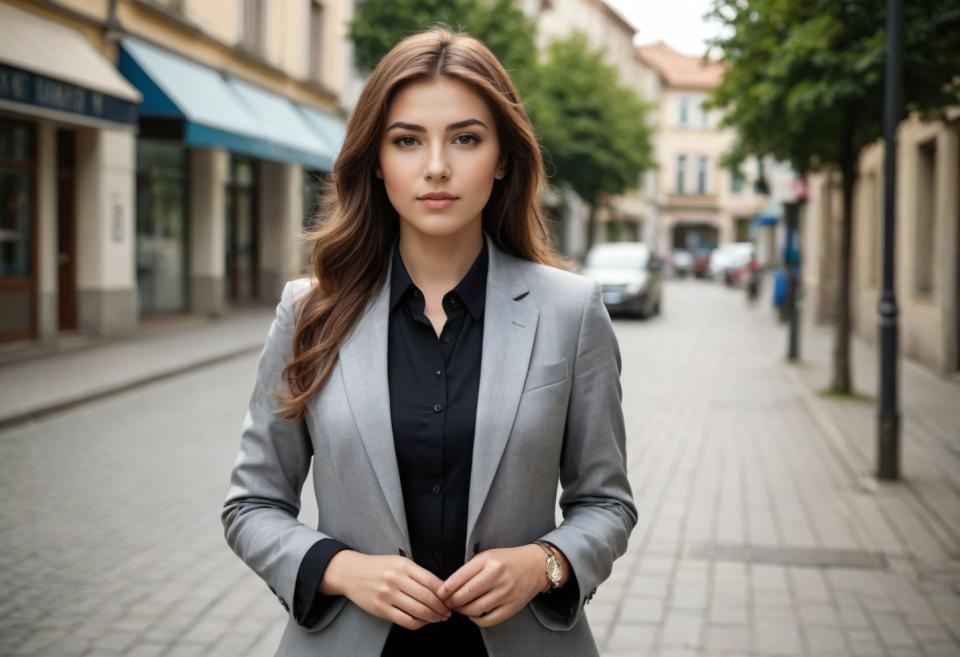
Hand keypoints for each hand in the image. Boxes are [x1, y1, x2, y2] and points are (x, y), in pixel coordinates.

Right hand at [321, 550, 451, 629]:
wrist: (351, 573)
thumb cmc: (378, 567)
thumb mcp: (399, 562)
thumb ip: (418, 574)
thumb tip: (441, 588)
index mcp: (403, 565)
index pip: (431, 581)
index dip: (444, 593)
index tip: (451, 599)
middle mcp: (396, 579)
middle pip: (427, 598)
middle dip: (442, 608)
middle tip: (448, 612)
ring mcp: (388, 595)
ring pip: (418, 611)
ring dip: (433, 617)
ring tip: (439, 618)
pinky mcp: (381, 609)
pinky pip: (405, 620)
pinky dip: (418, 623)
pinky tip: (423, 622)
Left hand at [436, 545, 546, 626]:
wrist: (535, 566)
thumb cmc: (508, 560)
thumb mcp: (487, 556)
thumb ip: (469, 569)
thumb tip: (449, 586)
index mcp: (489, 562)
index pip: (460, 578)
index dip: (445, 589)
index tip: (439, 594)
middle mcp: (497, 577)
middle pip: (465, 596)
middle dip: (452, 601)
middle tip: (448, 602)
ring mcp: (506, 593)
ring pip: (475, 610)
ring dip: (462, 611)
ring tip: (460, 607)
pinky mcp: (512, 607)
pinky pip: (488, 620)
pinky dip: (476, 620)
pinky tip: (473, 614)